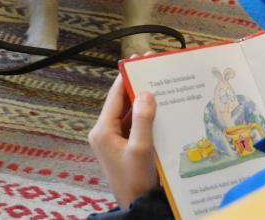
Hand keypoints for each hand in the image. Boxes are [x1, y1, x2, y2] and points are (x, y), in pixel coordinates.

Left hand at [88, 73, 158, 208]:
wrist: (137, 207)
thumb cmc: (136, 181)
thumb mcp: (141, 149)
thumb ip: (143, 119)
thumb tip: (145, 92)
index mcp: (103, 130)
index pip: (116, 94)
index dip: (128, 75)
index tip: (141, 59)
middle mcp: (105, 132)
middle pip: (122, 100)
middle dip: (138, 84)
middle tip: (154, 67)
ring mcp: (114, 139)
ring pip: (129, 111)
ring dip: (143, 99)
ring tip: (161, 82)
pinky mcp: (124, 146)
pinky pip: (134, 123)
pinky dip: (146, 114)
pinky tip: (161, 106)